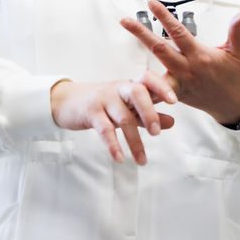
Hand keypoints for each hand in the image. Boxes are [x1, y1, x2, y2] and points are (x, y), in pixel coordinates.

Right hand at [50, 72, 176, 164]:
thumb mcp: (126, 106)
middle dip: (149, 113)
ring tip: (142, 160)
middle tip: (156, 133)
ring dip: (135, 141)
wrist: (66, 100)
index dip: (162, 87)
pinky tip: (120, 158)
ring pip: (123, 117)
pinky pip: (104, 129)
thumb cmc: (102, 102)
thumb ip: (147, 114)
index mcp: (129, 84)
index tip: (174, 102)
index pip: (148, 79)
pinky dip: (113, 145)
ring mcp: (104, 99)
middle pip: (138, 93)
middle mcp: (118, 88)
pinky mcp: (91, 113)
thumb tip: (172, 122)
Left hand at [120, 0, 239, 124]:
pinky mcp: (177, 95)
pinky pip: (156, 91)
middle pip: (159, 48)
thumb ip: (237, 30)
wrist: (237, 107)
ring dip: (136, 56)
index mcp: (200, 55)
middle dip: (140, 33)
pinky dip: (143, 88)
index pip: (178, 32)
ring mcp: (180, 83)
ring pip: (154, 68)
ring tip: (121, 54)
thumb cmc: (239, 77)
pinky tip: (126, 83)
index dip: (164, 17)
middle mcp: (187, 69)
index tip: (151, 3)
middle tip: (125, 20)